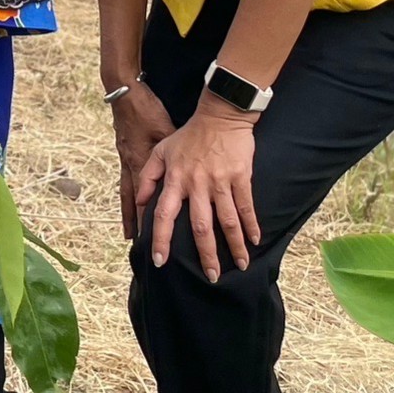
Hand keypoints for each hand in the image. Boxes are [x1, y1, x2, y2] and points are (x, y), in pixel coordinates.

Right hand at [109, 83, 174, 239]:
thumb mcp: (166, 131)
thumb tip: (194, 177)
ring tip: (131, 237)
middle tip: (150, 249)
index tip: (160, 239)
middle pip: (137, 203)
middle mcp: (134, 166)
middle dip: (144, 226)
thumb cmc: (148, 110)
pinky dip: (128, 199)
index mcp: (146, 162)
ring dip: (131, 217)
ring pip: (128, 196)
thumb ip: (177, 156)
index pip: (151, 198)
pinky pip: (126, 183)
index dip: (154, 220)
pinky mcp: (124, 155)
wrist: (125, 93)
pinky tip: (132, 207)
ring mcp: (126, 161)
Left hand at [136, 99, 261, 280]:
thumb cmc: (189, 136)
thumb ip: (147, 177)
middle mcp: (197, 185)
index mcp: (176, 180)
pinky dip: (251, 225)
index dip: (161, 240)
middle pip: (201, 227)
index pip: (163, 215)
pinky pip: (247, 206)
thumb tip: (139, 204)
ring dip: (234, 246)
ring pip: (228, 221)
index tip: (160, 262)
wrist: (220, 115)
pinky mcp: (241, 177)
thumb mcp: (160, 152)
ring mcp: (221, 182)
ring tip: (240, 266)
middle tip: (212, 277)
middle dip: (207, 255)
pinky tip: (255, 241)